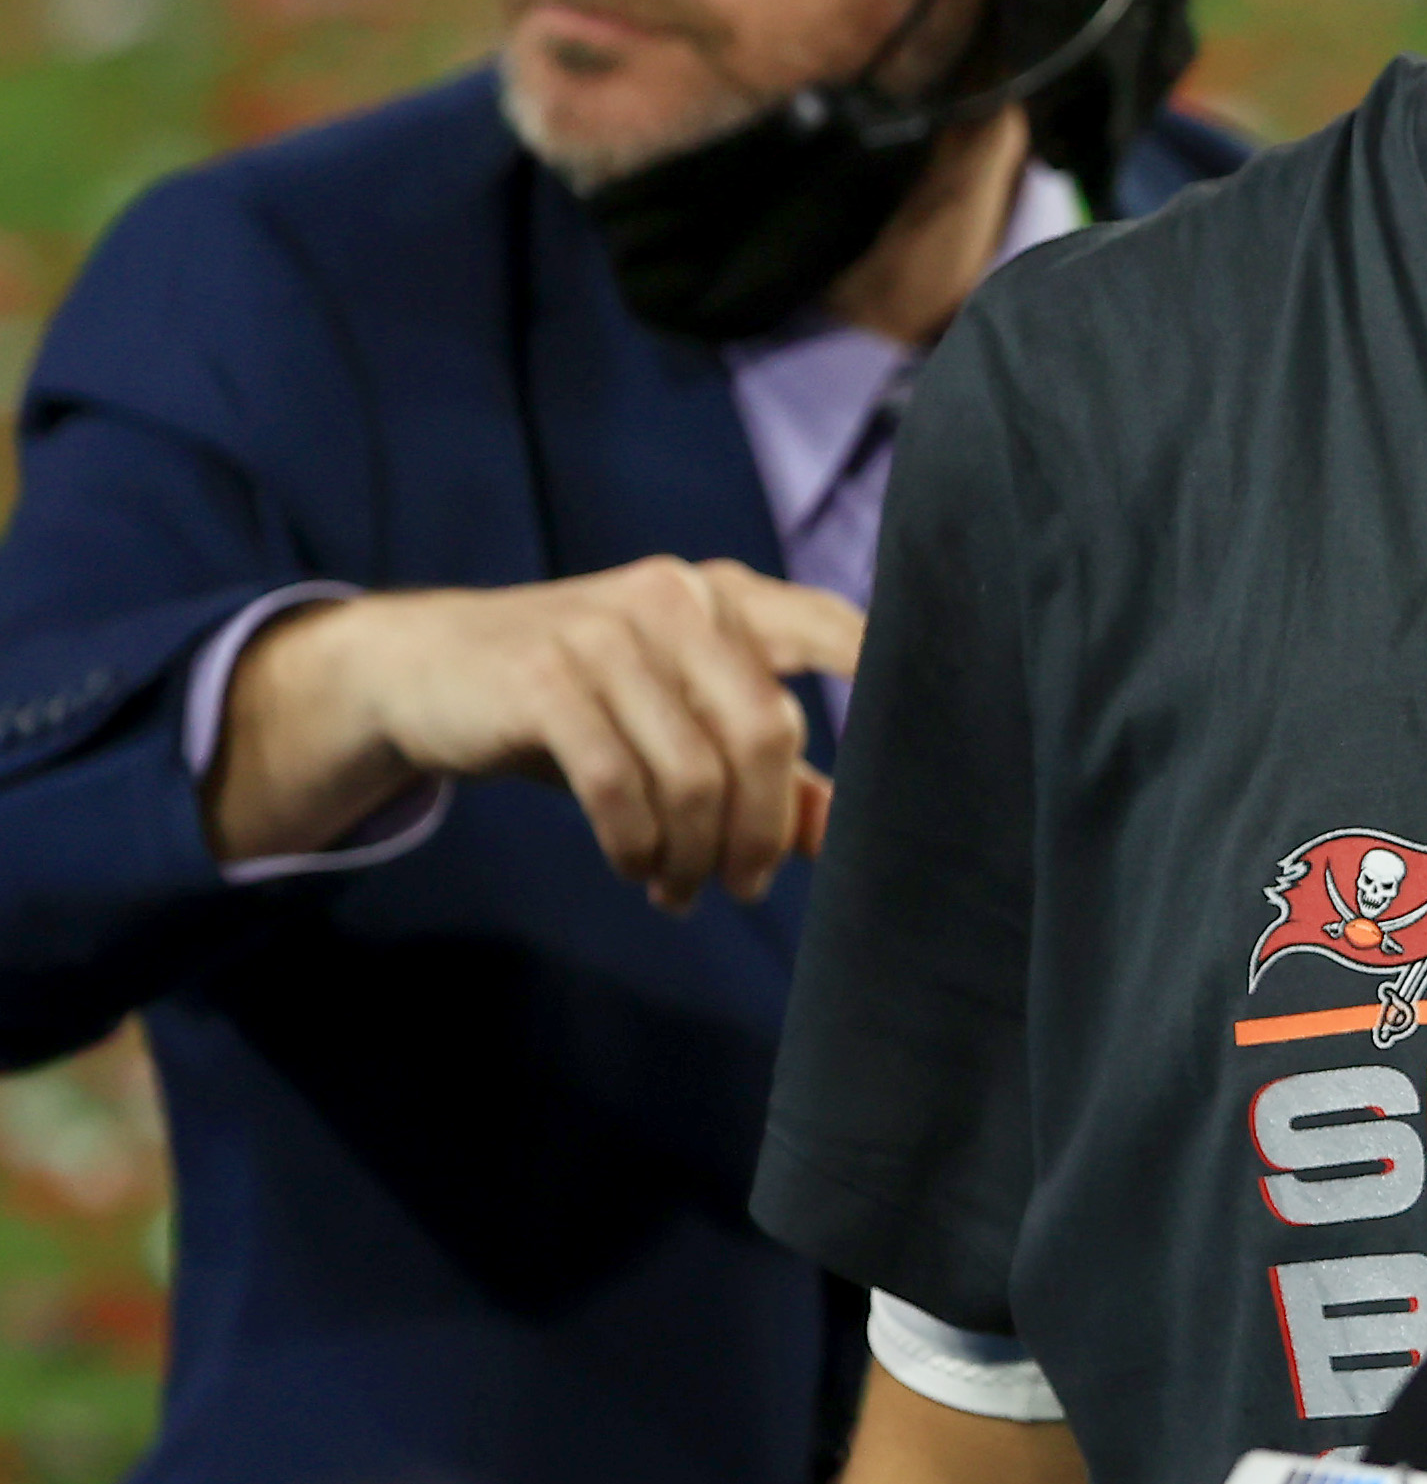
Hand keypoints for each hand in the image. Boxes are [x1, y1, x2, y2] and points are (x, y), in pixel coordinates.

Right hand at [211, 558, 861, 910]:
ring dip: (693, 853)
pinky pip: (621, 785)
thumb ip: (766, 767)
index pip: (832, 625)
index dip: (886, 670)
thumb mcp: (677, 721)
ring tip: (677, 886)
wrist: (431, 669)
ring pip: (693, 772)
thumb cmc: (585, 699)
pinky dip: (636, 845)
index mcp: (728, 597)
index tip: (939, 732)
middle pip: (767, 732)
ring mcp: (608, 631)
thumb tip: (847, 830)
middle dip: (764, 828)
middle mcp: (679, 598)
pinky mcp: (545, 677)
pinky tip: (634, 867)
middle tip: (747, 885)